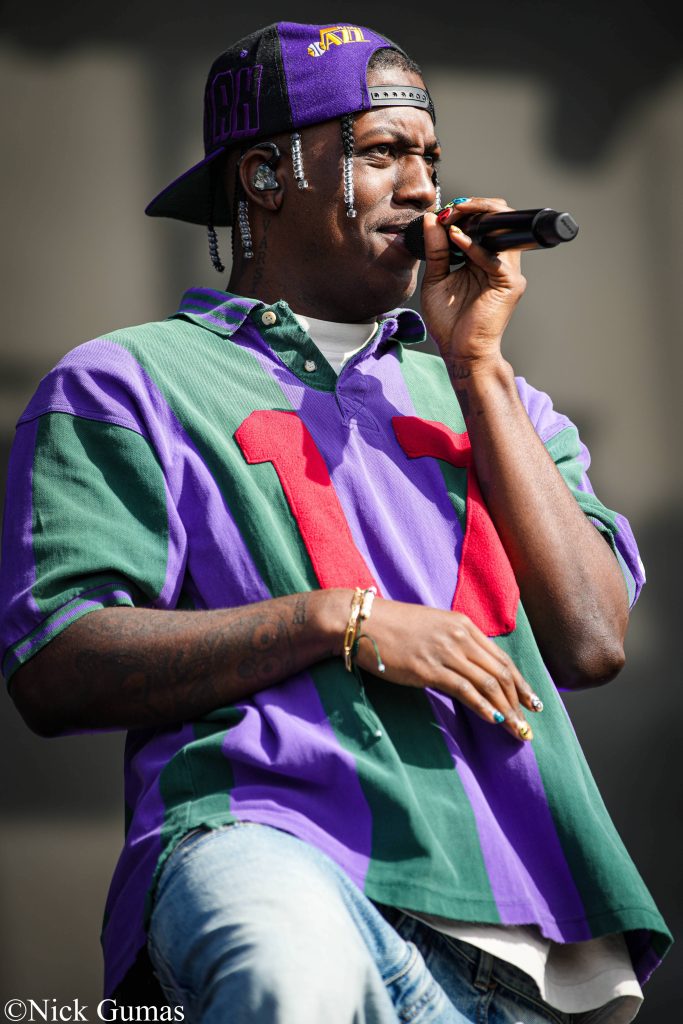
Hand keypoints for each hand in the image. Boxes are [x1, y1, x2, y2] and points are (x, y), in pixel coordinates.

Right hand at [352, 597, 540, 740]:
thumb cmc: (393, 626)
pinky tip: (495, 721)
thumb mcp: (432, 627)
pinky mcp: (429, 669)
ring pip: (488, 683)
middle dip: (519, 700)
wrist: (364, 622)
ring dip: (507, 709)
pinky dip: (484, 707)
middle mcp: (459, 637)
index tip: (532, 701)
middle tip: (529, 722)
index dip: (520, 682)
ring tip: (517, 730)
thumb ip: (453, 642)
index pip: (501, 658)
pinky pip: (465, 691)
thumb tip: (469, 666)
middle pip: (500, 672)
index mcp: (463, 625)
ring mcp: (445, 652)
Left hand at [419, 198, 526, 372]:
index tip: (440, 213)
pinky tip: (455, 239)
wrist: (460, 352)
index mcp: (483, 259)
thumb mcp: (436, 279)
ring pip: (502, 229)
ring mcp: (507, 271)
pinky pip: (494, 257)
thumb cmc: (449, 322)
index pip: (483, 222)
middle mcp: (499, 262)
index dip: (464, 211)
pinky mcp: (509, 283)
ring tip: (451, 217)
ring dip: (475, 218)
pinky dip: (474, 246)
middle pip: (498, 219)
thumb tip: (430, 219)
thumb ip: (436, 250)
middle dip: (473, 207)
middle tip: (449, 209)